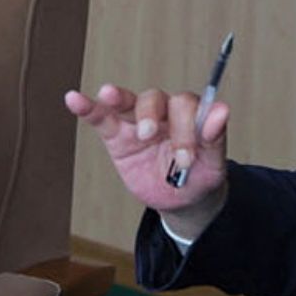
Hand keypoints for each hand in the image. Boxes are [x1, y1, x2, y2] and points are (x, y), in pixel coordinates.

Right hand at [65, 83, 229, 238]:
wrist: (179, 199)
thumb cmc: (199, 177)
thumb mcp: (213, 166)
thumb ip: (215, 139)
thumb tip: (221, 111)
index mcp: (191, 116)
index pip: (187, 105)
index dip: (186, 127)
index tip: (186, 158)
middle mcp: (165, 112)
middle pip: (156, 99)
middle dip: (152, 116)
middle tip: (150, 138)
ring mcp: (139, 121)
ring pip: (130, 102)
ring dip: (119, 98)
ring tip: (110, 96)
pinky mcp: (116, 135)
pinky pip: (100, 117)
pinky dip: (87, 107)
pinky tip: (74, 99)